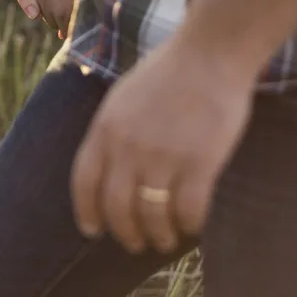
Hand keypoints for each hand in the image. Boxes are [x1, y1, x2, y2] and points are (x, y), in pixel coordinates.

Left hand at [69, 38, 254, 251]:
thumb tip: (106, 169)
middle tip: (135, 243)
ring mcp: (163, 157)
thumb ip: (111, 133)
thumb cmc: (169, 71)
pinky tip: (192, 225)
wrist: (212, 52)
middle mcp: (128, 148)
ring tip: (165, 240)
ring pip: (152, 216)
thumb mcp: (122, 97)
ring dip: (158, 235)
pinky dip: (189, 224)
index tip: (93, 230)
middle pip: (117, 209)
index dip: (87, 213)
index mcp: (105, 130)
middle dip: (125, 233)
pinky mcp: (200, 163)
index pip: (84, 183)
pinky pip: (189, 210)